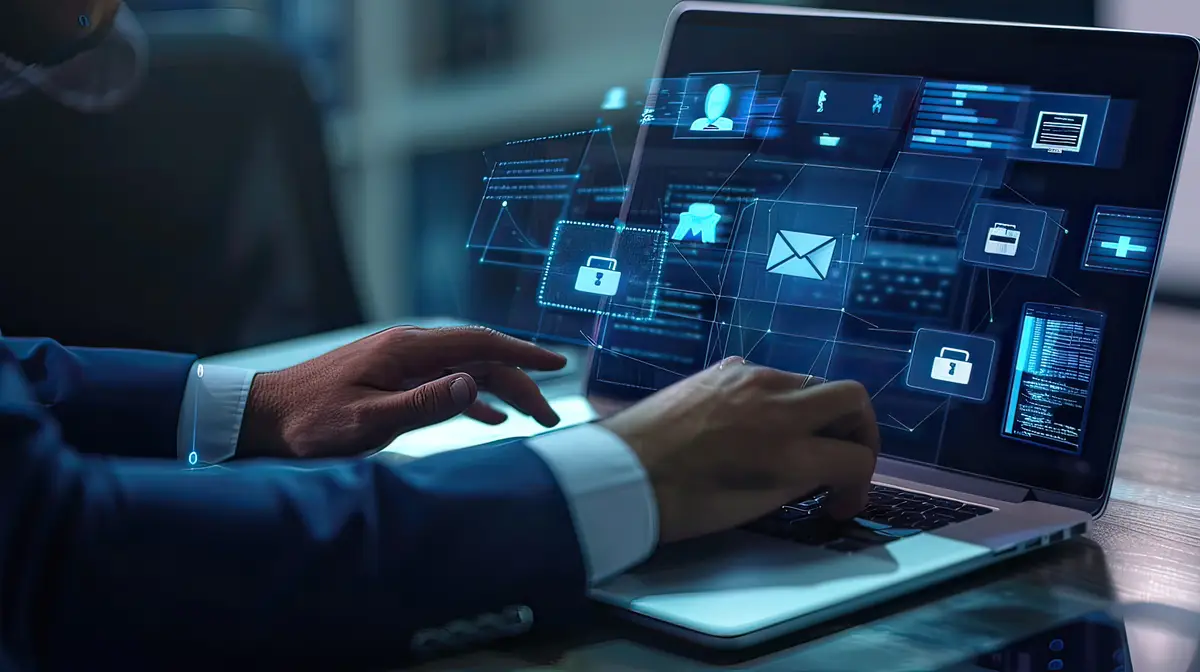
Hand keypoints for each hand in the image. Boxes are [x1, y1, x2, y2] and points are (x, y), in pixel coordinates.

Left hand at [237, 326, 566, 458]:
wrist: (263, 415)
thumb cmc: (310, 422)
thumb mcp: (367, 421)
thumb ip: (422, 404)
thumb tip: (474, 386)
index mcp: (406, 350)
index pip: (479, 343)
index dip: (522, 353)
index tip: (557, 364)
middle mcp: (408, 349)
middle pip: (479, 359)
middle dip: (520, 383)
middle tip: (550, 415)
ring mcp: (400, 363)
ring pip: (465, 372)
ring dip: (500, 392)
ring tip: (531, 418)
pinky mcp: (391, 380)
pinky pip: (444, 385)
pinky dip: (472, 400)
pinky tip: (490, 418)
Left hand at [600, 357, 879, 544]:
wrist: (617, 471)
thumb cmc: (679, 502)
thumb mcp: (751, 506)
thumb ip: (798, 483)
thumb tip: (821, 473)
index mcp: (785, 449)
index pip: (856, 457)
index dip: (858, 486)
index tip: (840, 502)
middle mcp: (776, 403)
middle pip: (852, 398)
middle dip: (859, 431)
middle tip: (843, 459)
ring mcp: (750, 377)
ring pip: (811, 384)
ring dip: (818, 413)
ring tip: (797, 444)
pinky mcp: (724, 367)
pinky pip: (771, 377)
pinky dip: (780, 399)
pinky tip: (757, 425)